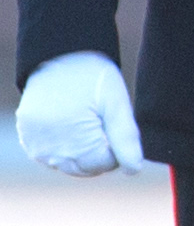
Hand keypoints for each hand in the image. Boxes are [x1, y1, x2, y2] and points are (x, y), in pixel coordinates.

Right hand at [16, 51, 143, 176]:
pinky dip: (63, 145)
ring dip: (81, 150)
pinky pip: (50, 154)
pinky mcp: (28, 139)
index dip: (117, 147)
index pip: (105, 165)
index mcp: (76, 142)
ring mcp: (36, 146)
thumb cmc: (92, 78)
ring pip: (67, 164)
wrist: (58, 56)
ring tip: (85, 118)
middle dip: (99, 151)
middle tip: (102, 120)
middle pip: (85, 168)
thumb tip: (134, 169)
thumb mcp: (117, 103)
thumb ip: (125, 138)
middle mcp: (51, 151)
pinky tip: (70, 123)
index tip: (116, 124)